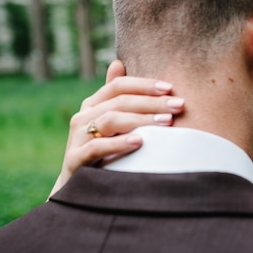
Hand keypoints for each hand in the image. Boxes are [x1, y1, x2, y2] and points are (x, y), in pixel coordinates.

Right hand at [49, 60, 183, 196]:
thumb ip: (116, 97)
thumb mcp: (110, 124)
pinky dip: (119, 143)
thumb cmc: (102, 152)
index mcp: (92, 105)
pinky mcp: (75, 160)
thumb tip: (118, 62)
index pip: (119, 86)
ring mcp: (77, 138)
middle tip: (178, 106)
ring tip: (166, 122)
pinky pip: (97, 147)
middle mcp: (82, 117)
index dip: (145, 85)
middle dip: (152, 102)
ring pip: (109, 121)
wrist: (78, 189)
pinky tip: (140, 141)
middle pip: (119, 102)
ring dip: (141, 120)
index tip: (171, 89)